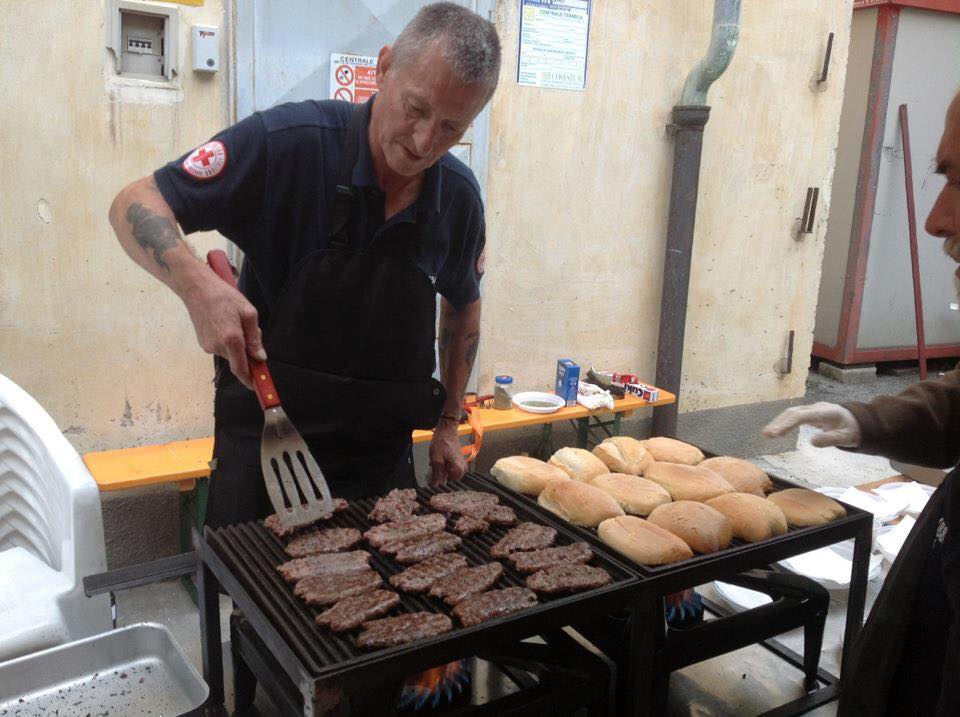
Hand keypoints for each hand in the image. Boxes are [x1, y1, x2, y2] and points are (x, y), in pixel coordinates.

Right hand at [184, 271, 265, 389]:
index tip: (257, 387)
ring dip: (237, 345)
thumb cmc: (225, 297)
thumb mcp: (248, 313)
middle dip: (246, 352)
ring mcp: (208, 346)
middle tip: (250, 331)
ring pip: (229, 353)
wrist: (196, 288)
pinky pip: (220, 347)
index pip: (241, 368)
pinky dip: (228, 341)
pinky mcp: (202, 343)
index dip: (249, 379)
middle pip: (237, 359)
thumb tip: (260, 357)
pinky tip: (225, 323)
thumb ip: (255, 338)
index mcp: (231, 339)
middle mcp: (217, 347)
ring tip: (235, 322)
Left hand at [428, 419, 466, 485]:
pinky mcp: (459, 462)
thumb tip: (435, 485)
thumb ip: (437, 474)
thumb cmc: (442, 443)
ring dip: (441, 471)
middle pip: (449, 480)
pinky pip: (451, 469)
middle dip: (440, 475)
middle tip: (433, 467)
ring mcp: (462, 465)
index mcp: (459, 469)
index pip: (448, 484)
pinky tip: (439, 460)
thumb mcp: (436, 459)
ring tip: (436, 462)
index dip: (439, 481)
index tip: (432, 476)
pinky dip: (444, 467)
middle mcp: (463, 469)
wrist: (447, 430)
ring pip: (449, 475)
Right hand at [762, 401, 861, 447]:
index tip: (776, 434)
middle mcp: (817, 407)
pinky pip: (794, 415)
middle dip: (779, 422)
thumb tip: (811, 442)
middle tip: (767, 435)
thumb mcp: (846, 438)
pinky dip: (783, 422)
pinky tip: (775, 430)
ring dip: (779, 422)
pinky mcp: (809, 412)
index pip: (802, 416)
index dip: (788, 424)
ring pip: (792, 412)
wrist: (857, 421)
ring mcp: (812, 409)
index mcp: (826, 412)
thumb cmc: (851, 430)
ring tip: (767, 434)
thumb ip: (830, 439)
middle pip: (794, 412)